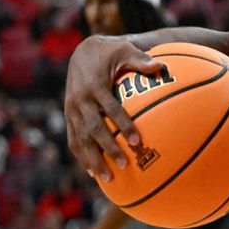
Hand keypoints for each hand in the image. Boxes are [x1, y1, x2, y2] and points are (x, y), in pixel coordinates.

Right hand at [64, 36, 163, 180]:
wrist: (81, 52)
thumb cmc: (110, 52)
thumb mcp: (124, 50)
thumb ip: (141, 60)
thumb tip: (160, 66)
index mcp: (95, 86)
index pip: (111, 109)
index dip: (123, 125)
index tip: (137, 140)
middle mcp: (80, 100)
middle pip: (94, 129)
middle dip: (108, 148)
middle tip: (124, 164)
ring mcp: (72, 110)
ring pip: (80, 139)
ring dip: (92, 159)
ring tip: (107, 178)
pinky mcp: (69, 115)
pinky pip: (73, 139)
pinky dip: (82, 156)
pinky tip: (92, 173)